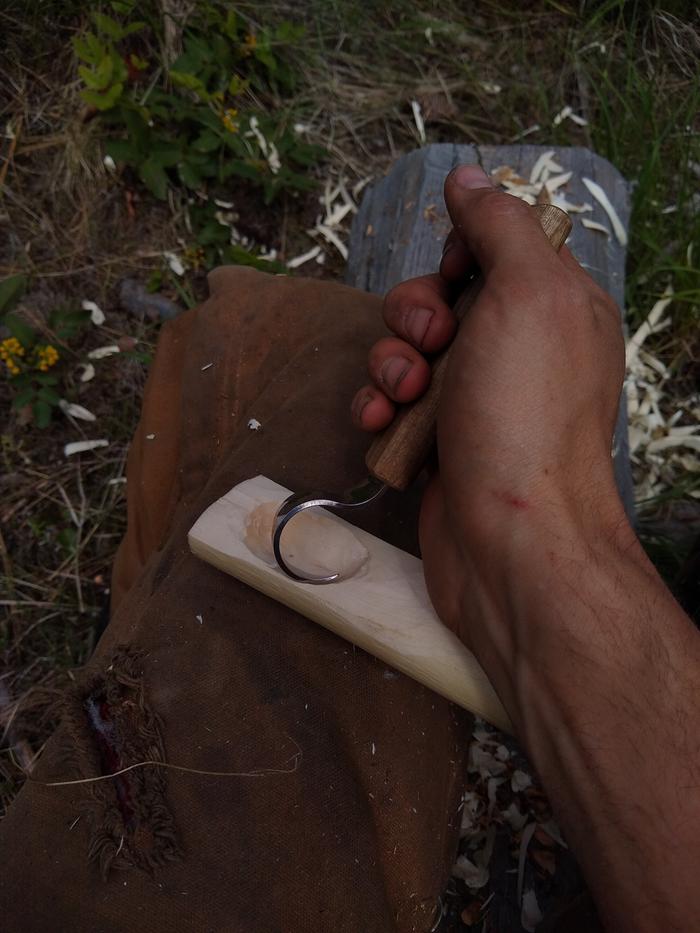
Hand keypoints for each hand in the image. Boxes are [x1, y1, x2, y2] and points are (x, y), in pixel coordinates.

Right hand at [353, 164, 699, 932]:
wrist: (511, 540)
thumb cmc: (526, 413)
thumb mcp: (529, 294)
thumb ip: (500, 226)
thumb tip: (471, 176)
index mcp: (555, 308)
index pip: (495, 250)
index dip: (462, 256)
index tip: (457, 277)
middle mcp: (516, 350)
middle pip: (440, 298)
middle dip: (416, 316)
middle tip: (430, 346)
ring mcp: (474, 399)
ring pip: (405, 351)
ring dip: (389, 366)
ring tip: (401, 397)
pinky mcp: (436, 441)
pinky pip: (391, 402)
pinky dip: (379, 408)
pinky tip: (381, 424)